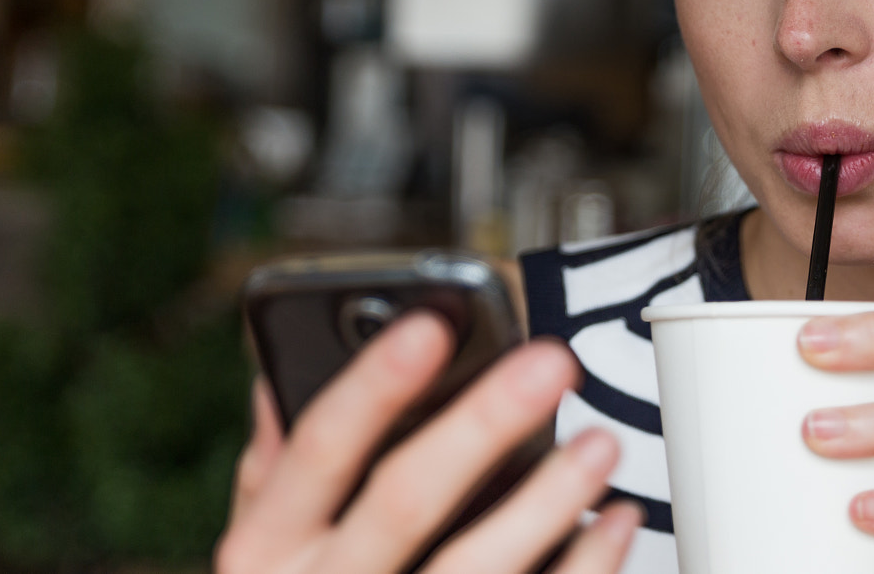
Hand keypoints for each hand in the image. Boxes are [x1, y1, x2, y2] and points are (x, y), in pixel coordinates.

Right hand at [215, 311, 642, 573]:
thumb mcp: (261, 554)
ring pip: (474, 571)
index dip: (373, 385)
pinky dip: (582, 568)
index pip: (318, 450)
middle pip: (403, 501)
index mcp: (264, 550)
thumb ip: (274, 472)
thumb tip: (279, 372)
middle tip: (551, 364)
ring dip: (546, 501)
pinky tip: (612, 523)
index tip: (431, 325)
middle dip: (481, 425)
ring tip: (599, 446)